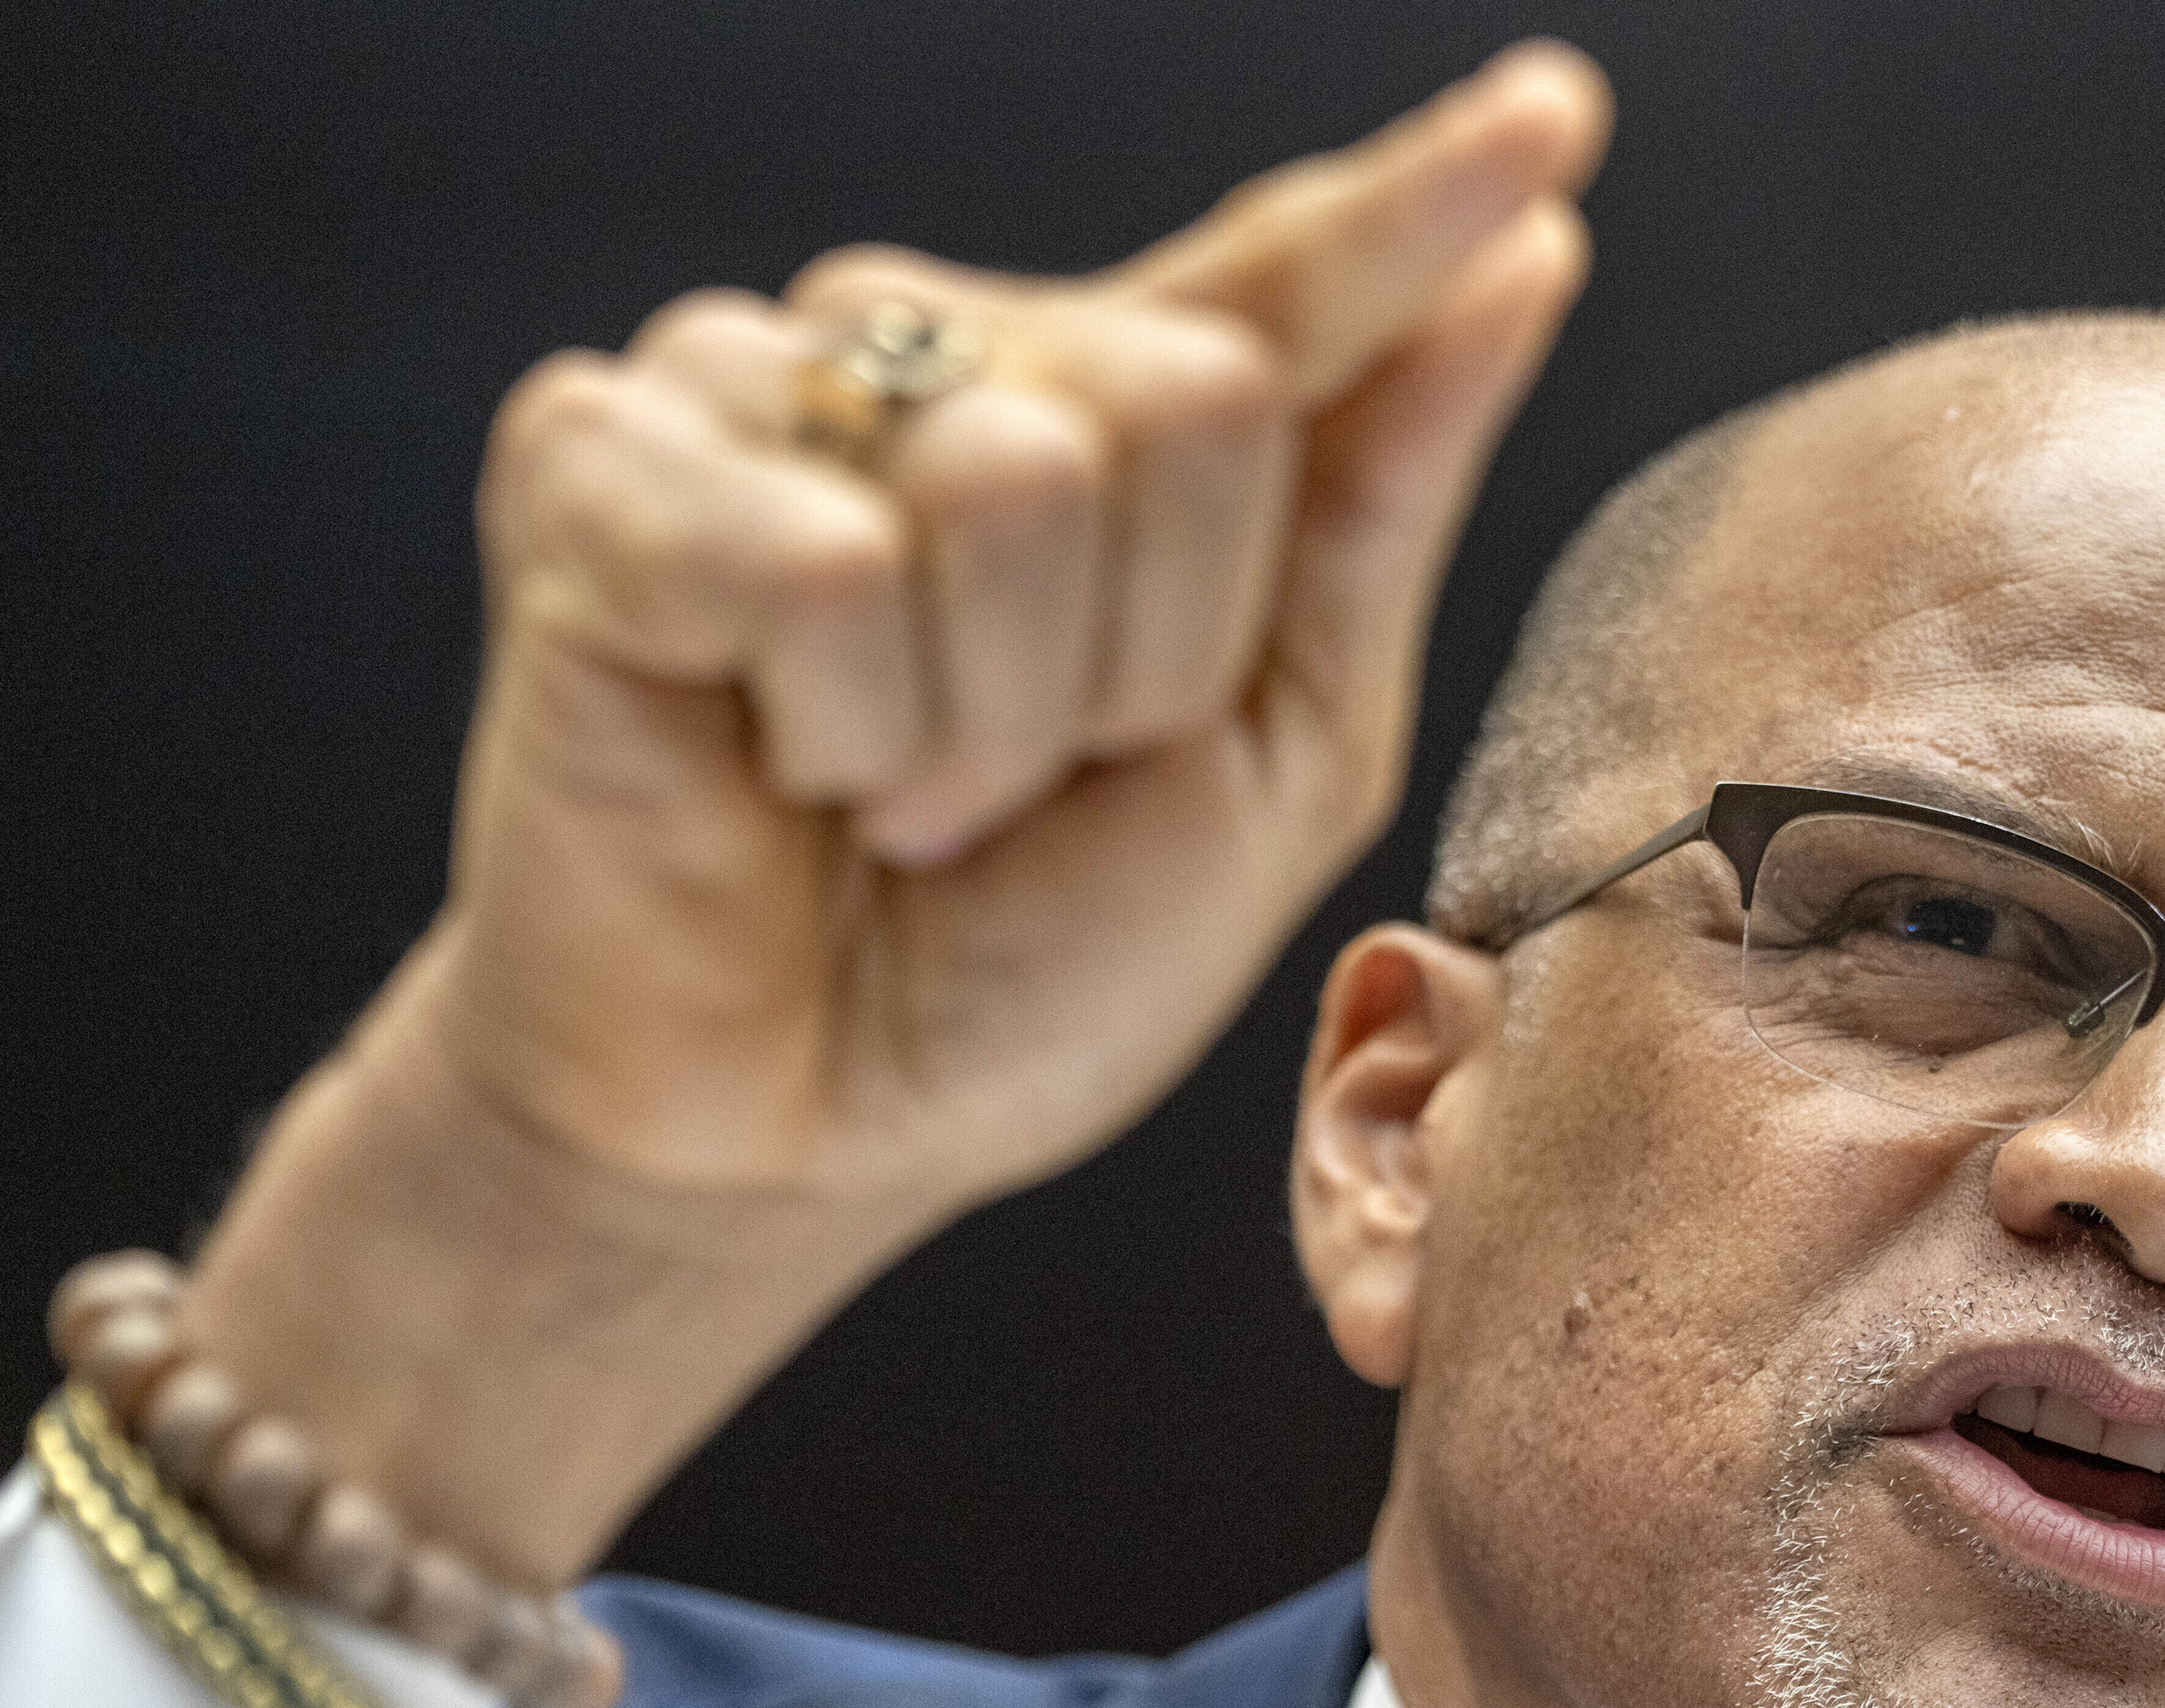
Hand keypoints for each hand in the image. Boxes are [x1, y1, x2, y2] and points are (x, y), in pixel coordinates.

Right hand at [173, 47, 1609, 1580]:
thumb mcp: (1277, 754)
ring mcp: (755, 398)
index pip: (1283, 284)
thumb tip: (1529, 260)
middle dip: (1149, 658)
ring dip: (995, 716)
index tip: (1557, 115)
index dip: (1415, 202)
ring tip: (903, 793)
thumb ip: (1376, 503)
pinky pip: (822, 556)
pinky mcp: (598, 471)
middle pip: (1192, 398)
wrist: (810, 1127)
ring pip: (1018, 475)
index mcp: (1109, 431)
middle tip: (1027, 781)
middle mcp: (938, 367)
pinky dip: (843, 724)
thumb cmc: (1024, 962)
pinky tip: (779, 767)